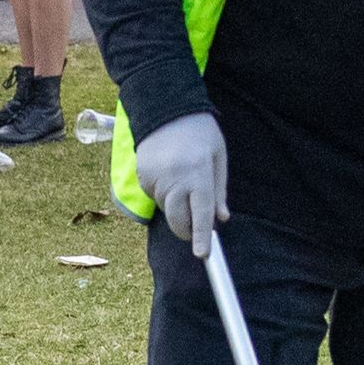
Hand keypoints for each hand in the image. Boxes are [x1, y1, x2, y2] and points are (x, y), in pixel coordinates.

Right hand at [131, 110, 228, 245]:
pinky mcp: (142, 177)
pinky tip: (169, 174)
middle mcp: (174, 180)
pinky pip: (156, 197)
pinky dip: (165, 194)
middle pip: (179, 220)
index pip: (201, 214)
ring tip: (184, 180)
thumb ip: (219, 191)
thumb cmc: (199, 132)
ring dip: (177, 207)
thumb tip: (221, 219)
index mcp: (198, 174)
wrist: (165, 110)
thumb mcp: (218, 157)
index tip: (203, 255)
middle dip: (188, 230)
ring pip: (167, 209)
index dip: (202, 237)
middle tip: (197, 227)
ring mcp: (155, 179)